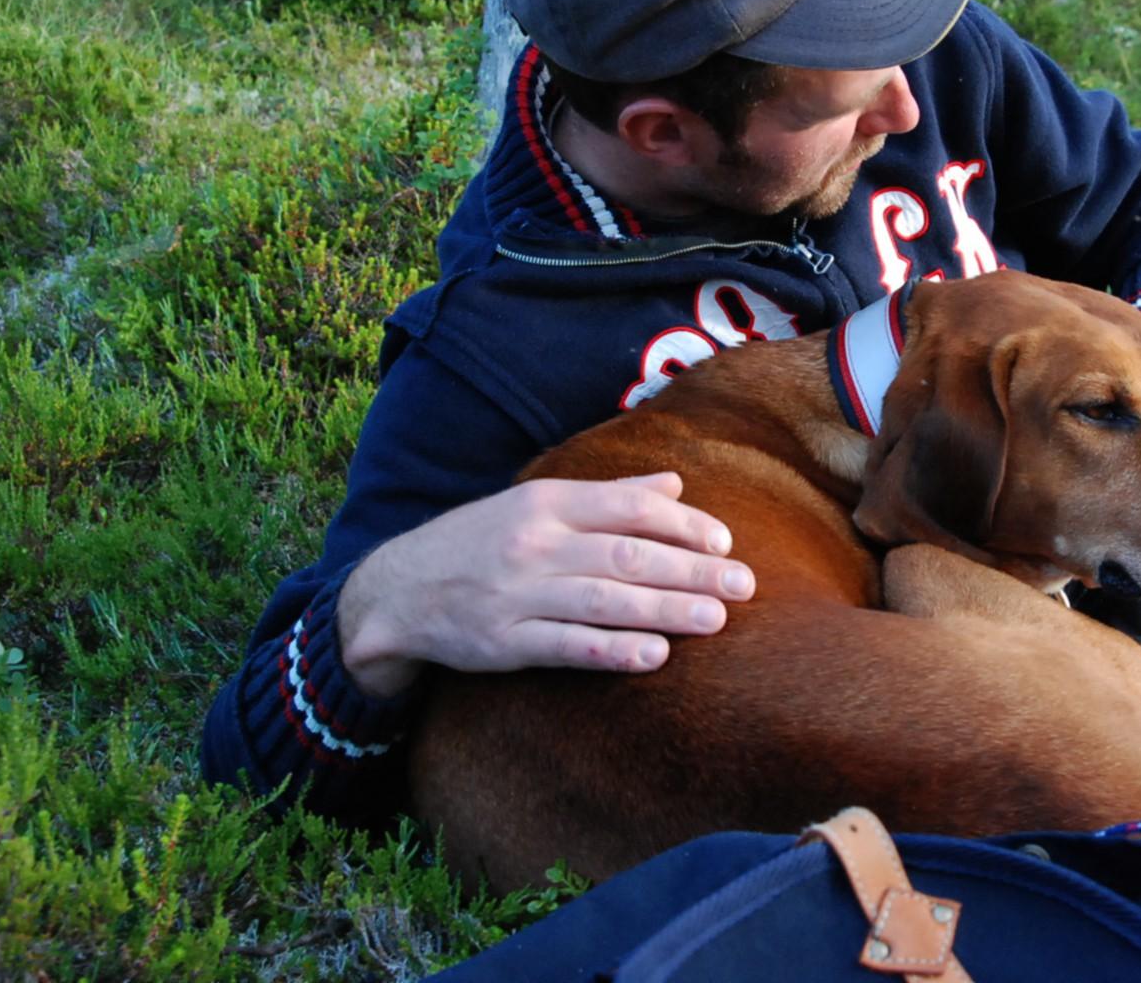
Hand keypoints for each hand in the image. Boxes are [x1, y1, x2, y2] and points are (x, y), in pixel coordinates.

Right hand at [337, 472, 750, 697]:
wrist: (396, 590)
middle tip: (744, 584)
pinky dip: (614, 650)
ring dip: (667, 609)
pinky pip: (567, 646)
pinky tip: (655, 655)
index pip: (629, 507)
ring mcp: (517, 594)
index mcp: (546, 502)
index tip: (724, 542)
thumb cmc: (480, 543)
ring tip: (717, 618)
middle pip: (627, 554)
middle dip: (692, 569)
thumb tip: (673, 485)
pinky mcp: (502, 642)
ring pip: (605, 599)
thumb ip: (607, 497)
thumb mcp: (535, 504)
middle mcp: (534, 543)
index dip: (683, 524)